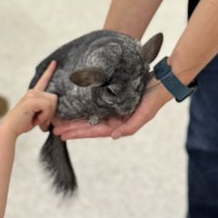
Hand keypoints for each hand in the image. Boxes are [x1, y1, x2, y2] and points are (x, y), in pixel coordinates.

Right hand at [1, 62, 57, 136]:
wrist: (9, 128)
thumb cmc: (22, 123)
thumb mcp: (36, 115)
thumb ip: (45, 109)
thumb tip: (56, 110)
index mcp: (33, 94)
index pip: (44, 80)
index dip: (50, 71)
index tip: (55, 62)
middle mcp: (33, 92)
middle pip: (54, 98)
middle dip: (51, 112)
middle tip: (41, 120)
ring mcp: (32, 94)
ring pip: (52, 102)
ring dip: (47, 115)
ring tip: (36, 120)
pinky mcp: (32, 99)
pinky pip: (48, 107)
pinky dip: (44, 117)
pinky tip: (34, 119)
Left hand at [52, 77, 171, 140]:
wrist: (162, 81)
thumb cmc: (154, 99)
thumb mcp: (144, 114)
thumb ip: (130, 127)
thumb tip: (113, 136)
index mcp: (121, 124)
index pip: (96, 131)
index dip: (79, 133)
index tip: (63, 134)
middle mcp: (115, 116)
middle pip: (89, 124)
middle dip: (72, 127)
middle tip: (54, 129)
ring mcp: (113, 107)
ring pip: (90, 114)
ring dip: (75, 118)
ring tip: (59, 120)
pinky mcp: (112, 96)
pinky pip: (94, 103)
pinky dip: (83, 105)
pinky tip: (73, 105)